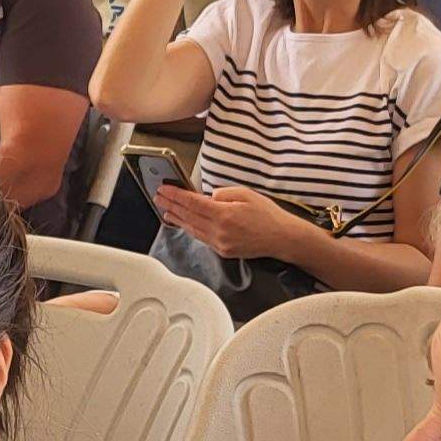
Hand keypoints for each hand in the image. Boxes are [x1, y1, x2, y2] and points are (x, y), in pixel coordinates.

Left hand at [154, 183, 315, 260]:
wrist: (282, 238)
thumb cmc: (268, 214)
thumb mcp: (246, 193)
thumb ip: (223, 193)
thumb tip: (207, 197)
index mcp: (224, 215)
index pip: (192, 202)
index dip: (175, 195)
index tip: (164, 189)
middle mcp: (219, 231)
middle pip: (188, 216)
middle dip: (171, 205)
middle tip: (158, 197)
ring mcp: (220, 243)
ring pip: (192, 229)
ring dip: (177, 218)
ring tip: (166, 210)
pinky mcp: (223, 251)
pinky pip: (201, 238)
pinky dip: (190, 228)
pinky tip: (184, 223)